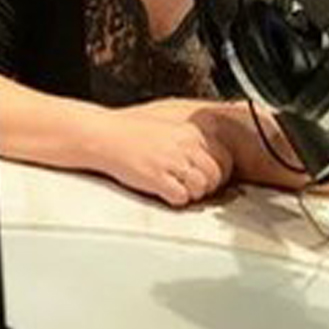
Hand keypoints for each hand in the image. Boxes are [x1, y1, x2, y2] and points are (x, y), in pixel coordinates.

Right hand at [95, 105, 232, 206]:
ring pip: (201, 189)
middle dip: (207, 186)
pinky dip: (175, 199)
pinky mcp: (157, 178)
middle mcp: (184, 145)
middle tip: (191, 186)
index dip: (219, 173)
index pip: (224, 158)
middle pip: (216, 177)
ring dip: (191, 194)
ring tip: (176, 188)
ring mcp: (171, 162)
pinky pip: (181, 198)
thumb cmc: (131, 134)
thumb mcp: (169, 129)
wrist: (103, 136)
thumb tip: (214, 163)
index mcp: (190, 132)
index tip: (208, 177)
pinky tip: (164, 191)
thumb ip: (192, 143)